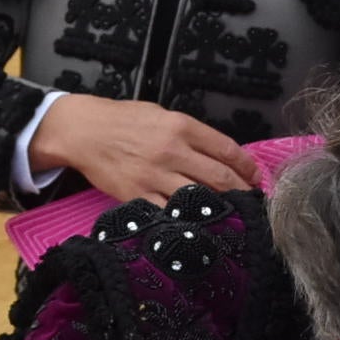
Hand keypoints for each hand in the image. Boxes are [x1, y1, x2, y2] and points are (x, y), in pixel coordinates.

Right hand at [31, 93, 258, 203]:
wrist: (83, 131)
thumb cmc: (122, 120)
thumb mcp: (161, 114)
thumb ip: (190, 133)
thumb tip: (219, 154)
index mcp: (181, 127)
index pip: (227, 150)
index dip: (247, 167)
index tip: (255, 177)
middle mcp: (172, 151)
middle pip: (220, 178)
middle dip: (242, 193)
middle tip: (251, 202)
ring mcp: (155, 176)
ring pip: (200, 199)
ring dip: (220, 210)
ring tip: (232, 216)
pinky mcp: (138, 195)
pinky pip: (171, 214)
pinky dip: (188, 221)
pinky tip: (200, 226)